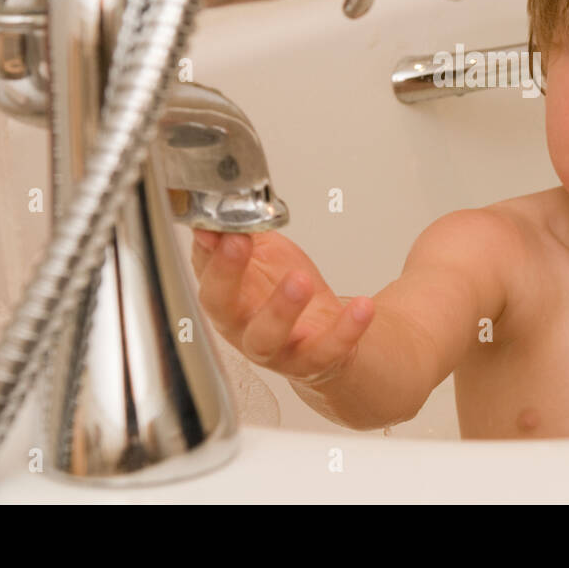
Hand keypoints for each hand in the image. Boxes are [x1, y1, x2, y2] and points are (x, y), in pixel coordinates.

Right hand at [190, 228, 374, 385]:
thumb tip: (222, 206)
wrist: (322, 332)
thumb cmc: (283, 289)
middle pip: (221, 307)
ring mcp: (275, 348)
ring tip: (299, 279)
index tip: (214, 228)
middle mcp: (241, 325)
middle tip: (238, 242)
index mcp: (226, 295)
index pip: (205, 273)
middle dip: (226, 274)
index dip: (206, 252)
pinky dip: (346, 329)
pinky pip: (327, 350)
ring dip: (280, 308)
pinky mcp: (311, 362)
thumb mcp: (261, 254)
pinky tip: (363, 306)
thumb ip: (242, 231)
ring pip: (266, 336)